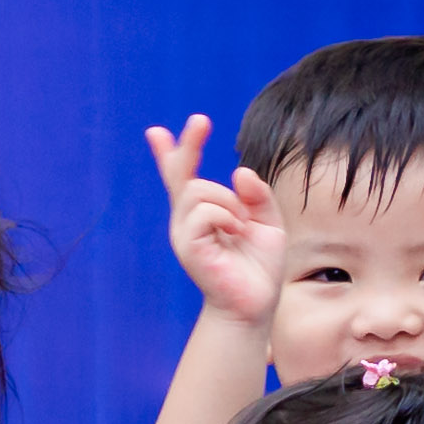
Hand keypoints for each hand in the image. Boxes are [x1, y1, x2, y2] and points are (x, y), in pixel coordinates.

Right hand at [150, 116, 279, 329]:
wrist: (255, 304)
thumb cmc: (259, 267)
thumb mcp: (268, 223)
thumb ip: (256, 195)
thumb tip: (238, 172)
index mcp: (203, 214)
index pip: (181, 179)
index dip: (170, 154)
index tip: (156, 132)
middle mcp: (187, 221)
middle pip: (183, 175)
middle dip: (189, 144)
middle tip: (200, 120)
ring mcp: (184, 234)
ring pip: (201, 191)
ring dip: (230, 203)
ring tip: (241, 228)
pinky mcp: (188, 247)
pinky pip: (206, 212)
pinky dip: (228, 217)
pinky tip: (236, 234)